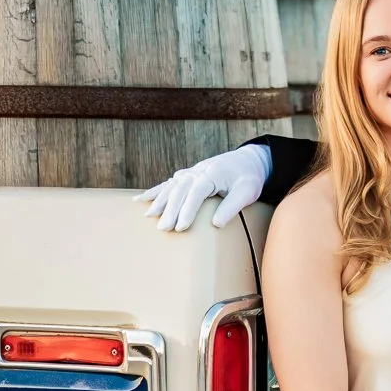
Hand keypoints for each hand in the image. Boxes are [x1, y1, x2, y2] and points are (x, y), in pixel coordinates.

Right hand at [137, 144, 269, 231]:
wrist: (248, 161)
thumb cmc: (249, 178)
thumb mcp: (248, 192)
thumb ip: (232, 206)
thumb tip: (216, 224)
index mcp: (214, 173)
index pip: (197, 191)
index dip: (188, 209)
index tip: (181, 226)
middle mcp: (198, 171)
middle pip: (180, 189)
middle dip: (170, 209)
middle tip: (164, 229)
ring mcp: (191, 172)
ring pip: (171, 186)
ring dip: (159, 201)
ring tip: (149, 217)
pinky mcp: (187, 176)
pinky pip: (168, 183)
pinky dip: (154, 192)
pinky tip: (140, 200)